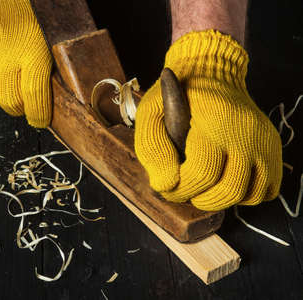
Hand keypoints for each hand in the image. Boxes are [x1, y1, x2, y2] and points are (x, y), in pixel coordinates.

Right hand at [0, 0, 52, 127]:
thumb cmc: (25, 12)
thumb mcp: (47, 37)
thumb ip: (46, 67)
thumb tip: (49, 101)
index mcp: (34, 51)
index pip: (34, 97)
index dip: (38, 115)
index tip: (39, 121)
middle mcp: (6, 56)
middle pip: (10, 102)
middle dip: (18, 107)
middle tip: (21, 99)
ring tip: (2, 70)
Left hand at [134, 30, 282, 210]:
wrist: (211, 69)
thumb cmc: (177, 95)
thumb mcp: (152, 112)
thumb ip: (152, 148)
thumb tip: (165, 184)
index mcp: (215, 121)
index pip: (201, 173)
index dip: (179, 190)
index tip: (167, 186)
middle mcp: (246, 132)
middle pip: (229, 190)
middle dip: (200, 199)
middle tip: (185, 190)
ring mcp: (263, 141)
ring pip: (250, 194)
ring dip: (222, 200)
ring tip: (204, 187)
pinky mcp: (273, 147)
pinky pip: (267, 189)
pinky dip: (246, 194)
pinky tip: (226, 180)